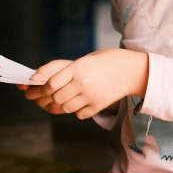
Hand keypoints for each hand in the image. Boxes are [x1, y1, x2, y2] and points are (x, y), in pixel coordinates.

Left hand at [17, 49, 148, 119]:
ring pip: (65, 108)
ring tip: (58, 101)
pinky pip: (79, 114)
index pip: (51, 83)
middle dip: (47, 99)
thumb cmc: (107, 60)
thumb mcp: (86, 58)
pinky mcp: (98, 105)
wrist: (133, 70)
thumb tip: (41, 79)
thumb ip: (65, 69)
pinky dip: (74, 110)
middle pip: (56, 97)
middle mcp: (83, 82)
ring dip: (59, 106)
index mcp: (78, 67)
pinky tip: (76, 104)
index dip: (42, 88)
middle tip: (42, 98)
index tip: (39, 88)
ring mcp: (91, 96)